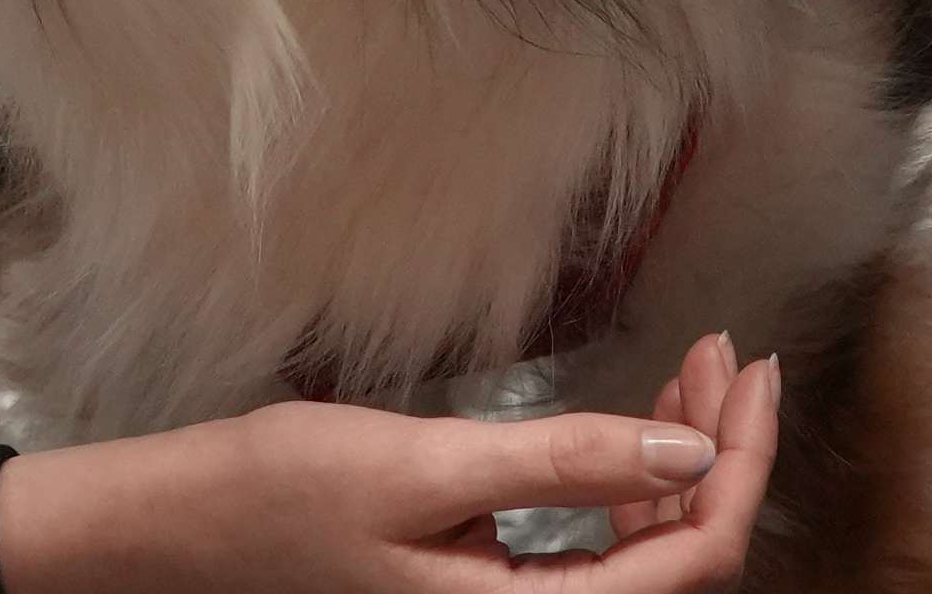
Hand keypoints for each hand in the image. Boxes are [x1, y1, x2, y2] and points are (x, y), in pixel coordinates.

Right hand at [10, 337, 781, 590]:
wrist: (180, 529)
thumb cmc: (279, 494)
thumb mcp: (428, 464)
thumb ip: (565, 462)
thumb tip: (691, 457)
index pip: (688, 564)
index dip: (739, 466)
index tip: (751, 375)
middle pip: (676, 565)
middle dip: (718, 459)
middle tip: (725, 360)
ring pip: (639, 560)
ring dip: (674, 470)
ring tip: (689, 379)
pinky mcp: (485, 592)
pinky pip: (591, 556)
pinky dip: (623, 489)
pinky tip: (629, 433)